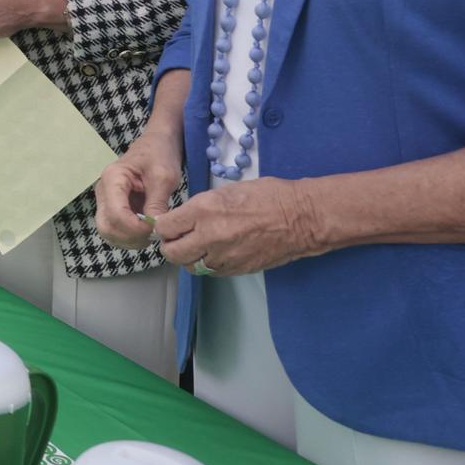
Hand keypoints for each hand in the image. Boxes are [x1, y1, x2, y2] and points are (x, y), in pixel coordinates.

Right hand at [95, 129, 184, 248]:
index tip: (156, 226)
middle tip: (153, 234)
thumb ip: (157, 203)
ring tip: (151, 233)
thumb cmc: (160, 155)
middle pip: (106, 226)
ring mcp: (105, 201)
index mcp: (112, 179)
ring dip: (130, 240)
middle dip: (130, 236)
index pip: (115, 214)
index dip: (135, 227)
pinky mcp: (112, 208)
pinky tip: (146, 231)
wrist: (156, 145)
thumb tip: (155, 228)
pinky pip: (115, 230)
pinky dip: (130, 238)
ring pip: (108, 232)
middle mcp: (103, 191)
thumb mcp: (164, 177)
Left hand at [153, 177, 323, 275]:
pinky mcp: (237, 269)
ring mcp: (224, 256)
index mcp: (204, 210)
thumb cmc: (268, 196)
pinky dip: (207, 264)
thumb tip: (183, 219)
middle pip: (172, 252)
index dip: (163, 227)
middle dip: (170, 245)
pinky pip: (211, 272)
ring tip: (195, 247)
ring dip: (188, 258)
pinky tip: (214, 253)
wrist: (301, 217)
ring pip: (190, 266)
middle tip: (175, 239)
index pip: (165, 227)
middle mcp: (210, 236)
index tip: (166, 225)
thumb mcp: (225, 191)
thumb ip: (200, 208)